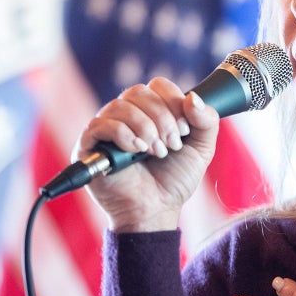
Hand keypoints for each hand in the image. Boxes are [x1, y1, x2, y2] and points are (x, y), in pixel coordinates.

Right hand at [75, 77, 219, 231]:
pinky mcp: (88, 145)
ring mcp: (106, 129)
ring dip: (145, 128)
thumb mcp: (202, 149)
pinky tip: (137, 151)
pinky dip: (123, 134)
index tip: (185, 131)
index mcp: (151, 111)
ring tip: (156, 152)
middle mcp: (126, 115)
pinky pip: (100, 124)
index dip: (174, 102)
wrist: (157, 210)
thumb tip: (194, 98)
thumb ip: (207, 121)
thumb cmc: (175, 179)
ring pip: (121, 105)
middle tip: (172, 145)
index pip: (159, 85)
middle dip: (162, 119)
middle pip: (139, 92)